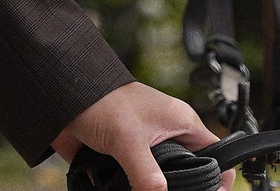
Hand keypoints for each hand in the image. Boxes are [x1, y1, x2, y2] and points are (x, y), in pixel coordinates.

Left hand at [53, 82, 218, 190]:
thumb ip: (146, 174)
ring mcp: (147, 149)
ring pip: (163, 182)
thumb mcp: (127, 139)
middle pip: (190, 173)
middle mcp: (168, 137)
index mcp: (181, 124)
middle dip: (183, 188)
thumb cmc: (99, 100)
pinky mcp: (126, 160)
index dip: (220, 179)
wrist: (59, 98)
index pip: (216, 154)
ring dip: (153, 190)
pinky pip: (138, 184)